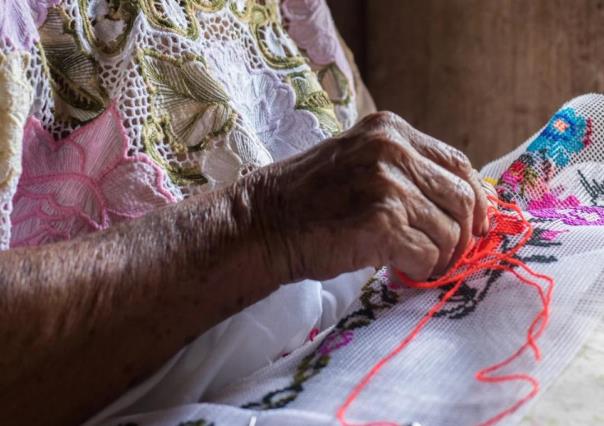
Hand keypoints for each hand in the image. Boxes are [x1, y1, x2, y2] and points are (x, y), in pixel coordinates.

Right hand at [255, 112, 489, 282]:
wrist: (263, 223)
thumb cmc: (309, 199)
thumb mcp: (359, 163)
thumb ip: (405, 171)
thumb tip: (460, 201)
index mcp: (389, 130)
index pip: (458, 162)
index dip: (476, 199)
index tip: (475, 226)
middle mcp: (392, 150)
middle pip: (462, 198)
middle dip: (462, 235)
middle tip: (446, 255)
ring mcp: (387, 184)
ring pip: (448, 232)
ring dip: (438, 256)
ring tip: (413, 263)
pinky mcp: (381, 223)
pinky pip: (427, 255)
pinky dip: (419, 270)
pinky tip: (398, 269)